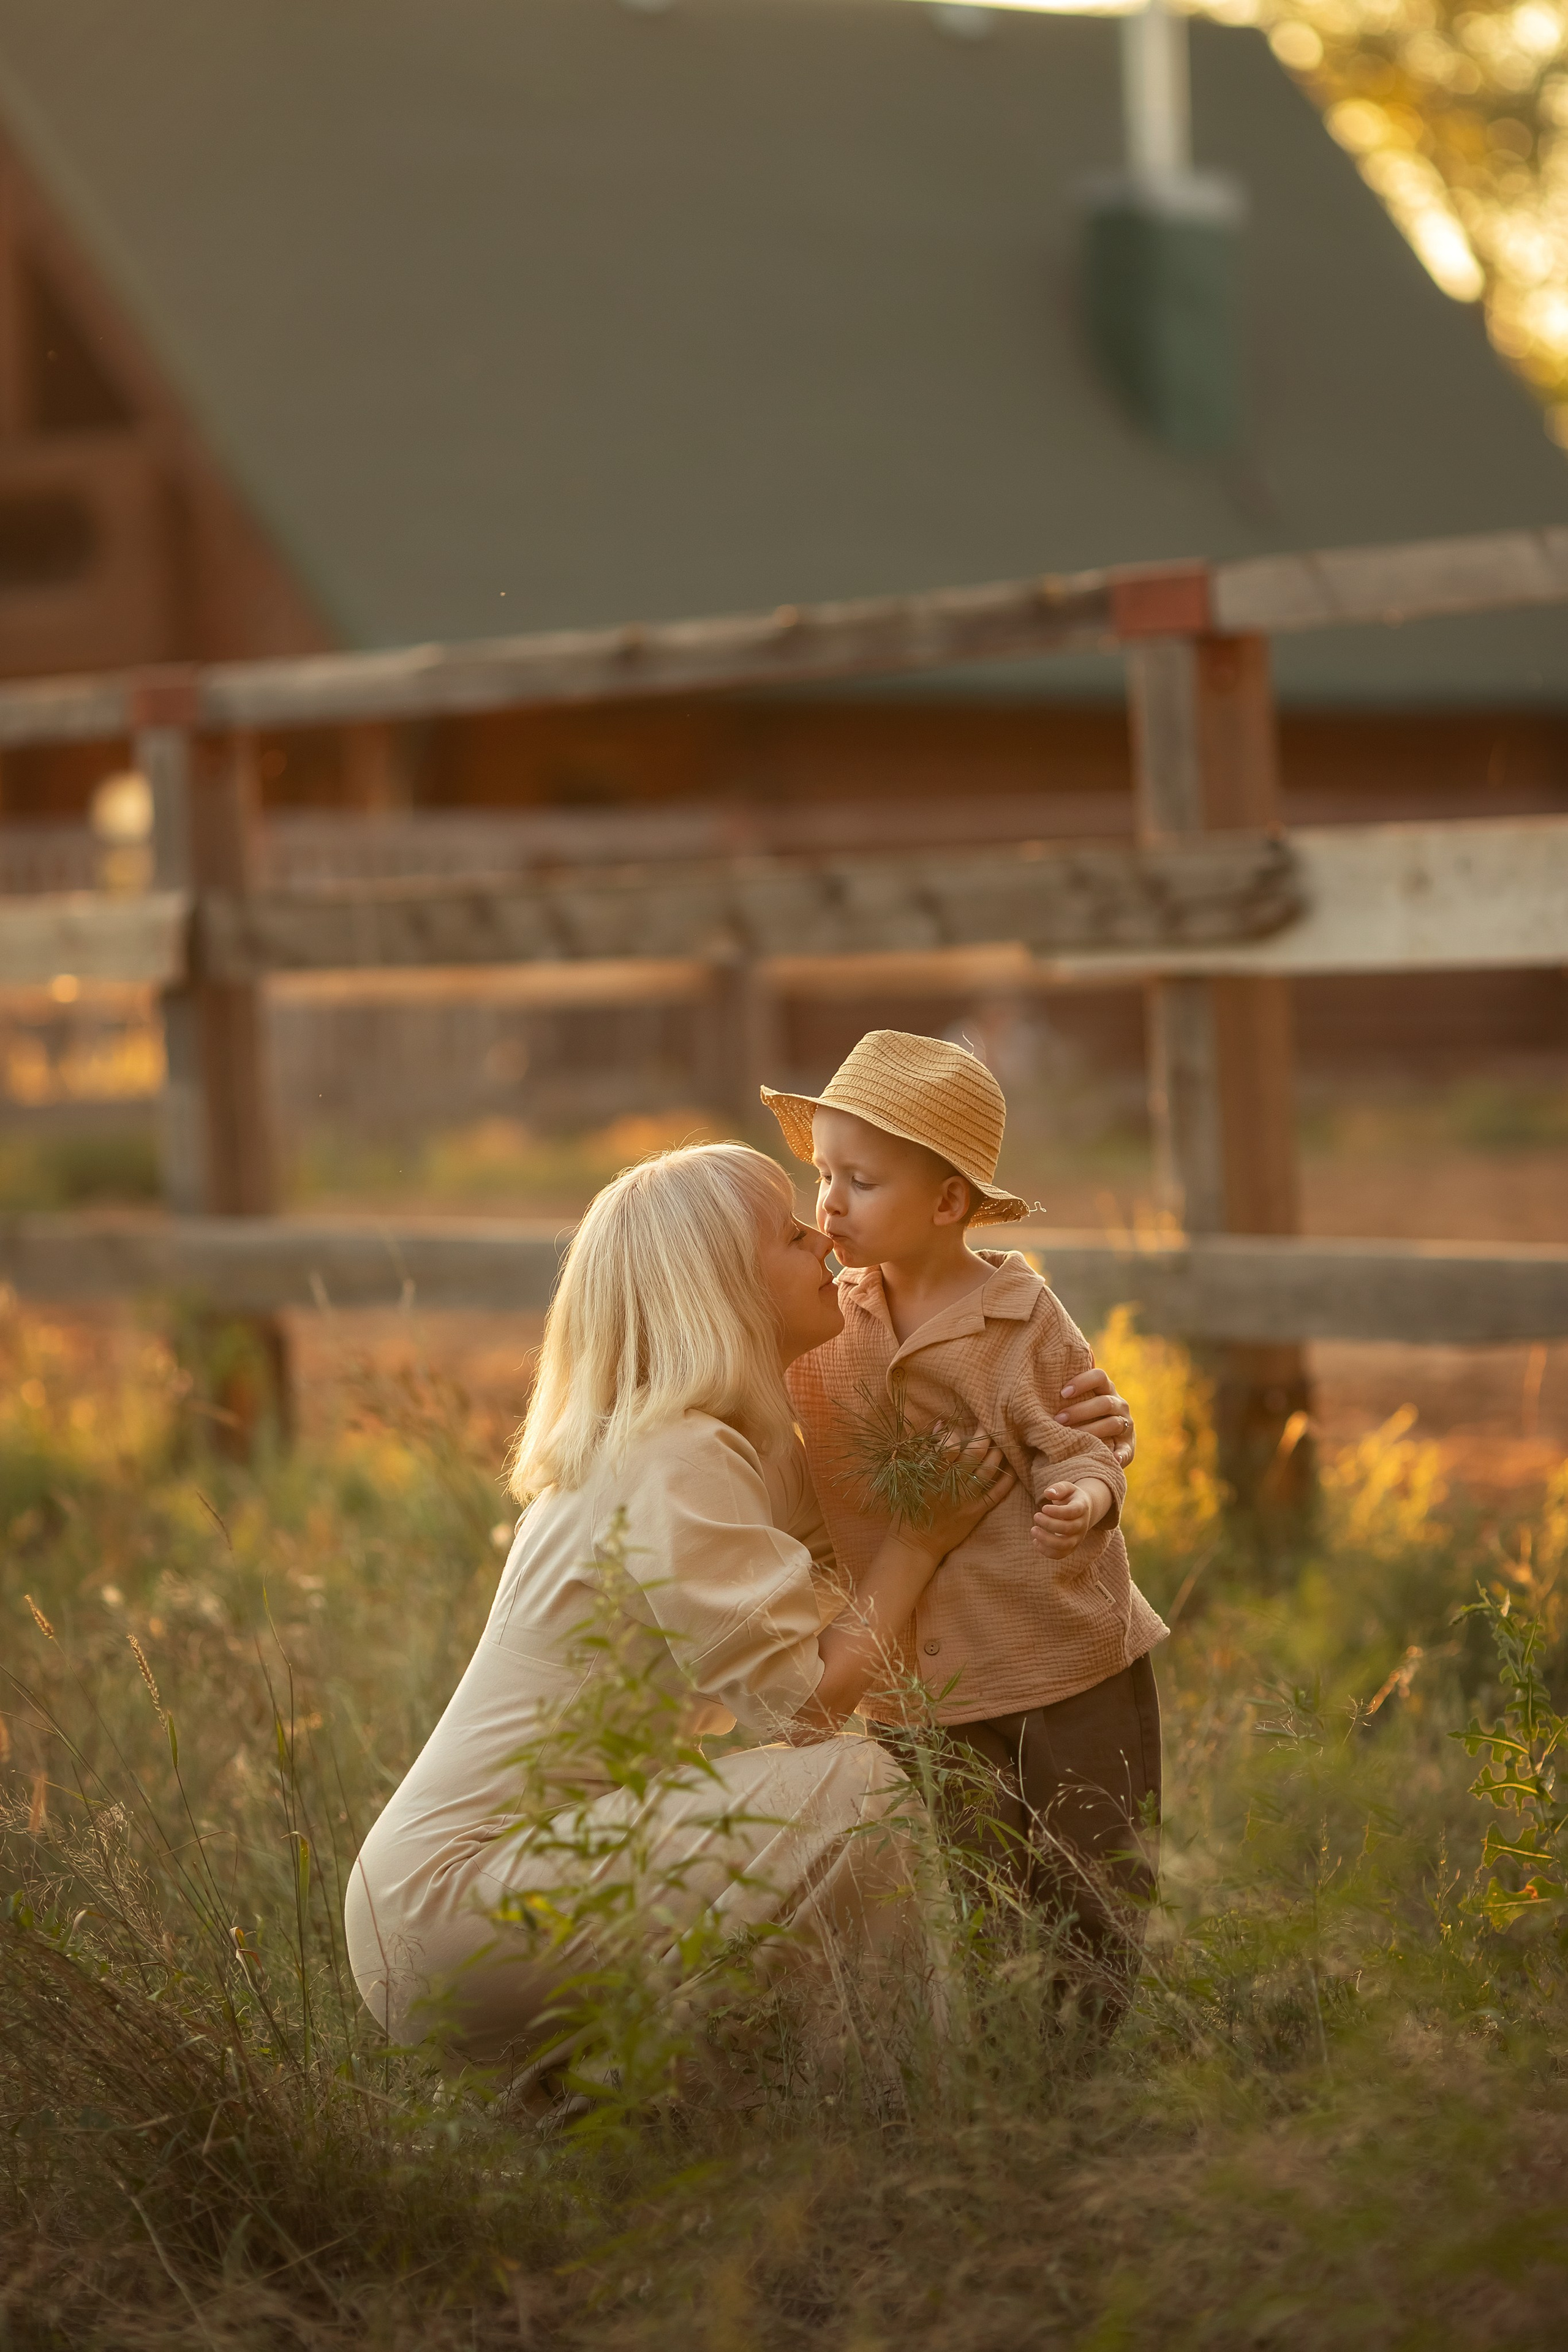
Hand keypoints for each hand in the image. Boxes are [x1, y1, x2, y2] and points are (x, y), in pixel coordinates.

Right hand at [900, 1436, 1015, 1561]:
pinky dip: (1007, 1478)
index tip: (956, 1428)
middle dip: (983, 1435)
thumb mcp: (910, 1478)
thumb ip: (924, 1452)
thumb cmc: (909, 1509)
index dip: (954, 1434)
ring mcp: (968, 1498)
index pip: (949, 1447)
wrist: (916, 1544)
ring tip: (999, 1442)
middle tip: (987, 1426)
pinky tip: (1011, 1467)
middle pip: (975, 1453)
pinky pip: (997, 1493)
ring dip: (998, 1452)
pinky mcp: (977, 1512)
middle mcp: (954, 1484)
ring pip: (990, 1469)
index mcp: (933, 1475)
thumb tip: (940, 1426)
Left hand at [1032, 1480, 1095, 1557]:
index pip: (1072, 1512)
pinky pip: (1060, 1554)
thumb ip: (1058, 1488)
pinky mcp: (1071, 1547)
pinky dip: (1046, 1551)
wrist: (1083, 1511)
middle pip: (1068, 1529)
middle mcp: (1082, 1524)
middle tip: (1035, 1516)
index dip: (1057, 1511)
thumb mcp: (1067, 1487)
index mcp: (1082, 1507)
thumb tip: (1048, 1493)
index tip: (1044, 1507)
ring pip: (1065, 1545)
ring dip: (1046, 1540)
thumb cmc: (1071, 1497)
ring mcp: (1078, 1538)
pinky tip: (1035, 1541)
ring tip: (1033, 1530)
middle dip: (1049, 1524)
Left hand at [1056, 1365, 1135, 1467]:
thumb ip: (1066, 1396)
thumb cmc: (1081, 1416)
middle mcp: (1119, 1405)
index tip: (1062, 1393)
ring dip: (1092, 1430)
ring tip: (1072, 1438)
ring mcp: (1126, 1425)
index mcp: (1106, 1390)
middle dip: (1080, 1411)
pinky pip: (1126, 1451)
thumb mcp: (1079, 1402)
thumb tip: (1030, 1392)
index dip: (1082, 1382)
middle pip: (1104, 1403)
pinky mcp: (1129, 1447)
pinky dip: (1120, 1455)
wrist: (1107, 1438)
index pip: (1099, 1377)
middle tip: (1058, 1420)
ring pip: (1113, 1424)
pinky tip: (1112, 1459)